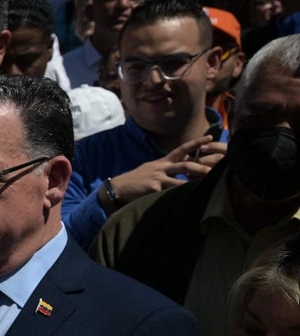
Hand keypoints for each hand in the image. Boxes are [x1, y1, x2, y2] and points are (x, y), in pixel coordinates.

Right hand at [103, 135, 220, 210]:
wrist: (117, 188)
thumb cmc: (136, 181)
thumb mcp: (152, 169)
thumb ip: (167, 167)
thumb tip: (183, 164)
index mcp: (162, 162)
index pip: (182, 149)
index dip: (196, 143)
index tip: (210, 137)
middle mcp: (161, 167)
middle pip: (186, 164)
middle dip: (202, 165)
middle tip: (218, 166)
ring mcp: (158, 178)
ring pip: (181, 178)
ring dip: (195, 180)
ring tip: (209, 182)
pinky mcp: (154, 188)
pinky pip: (170, 192)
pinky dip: (180, 194)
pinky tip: (189, 198)